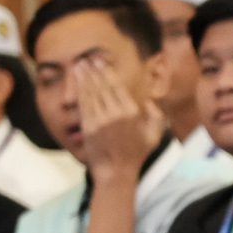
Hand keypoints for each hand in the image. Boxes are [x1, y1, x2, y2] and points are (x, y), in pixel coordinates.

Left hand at [74, 57, 165, 180]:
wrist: (116, 173)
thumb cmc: (136, 155)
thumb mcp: (154, 136)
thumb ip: (156, 116)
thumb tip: (148, 101)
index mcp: (132, 112)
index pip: (117, 86)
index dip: (107, 72)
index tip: (101, 62)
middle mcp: (116, 112)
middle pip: (102, 85)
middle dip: (94, 70)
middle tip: (87, 59)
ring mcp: (101, 119)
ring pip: (91, 92)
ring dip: (84, 76)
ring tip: (79, 64)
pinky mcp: (88, 126)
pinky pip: (83, 103)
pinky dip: (79, 90)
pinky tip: (76, 81)